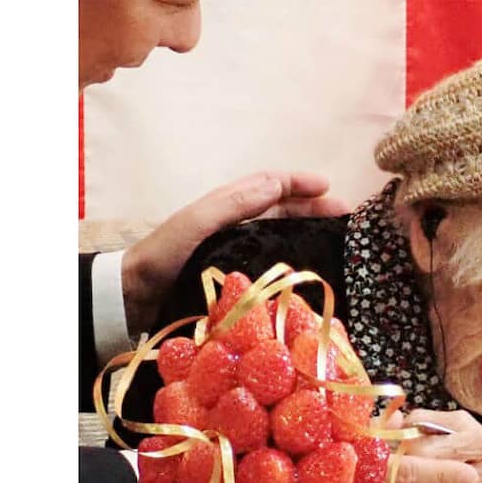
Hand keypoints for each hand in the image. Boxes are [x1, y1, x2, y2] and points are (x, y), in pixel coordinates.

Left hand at [121, 171, 350, 333]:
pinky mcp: (239, 277)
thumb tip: (276, 184)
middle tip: (348, 218)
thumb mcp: (195, 224)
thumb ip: (233, 204)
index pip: (271, 185)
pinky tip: (313, 270)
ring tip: (339, 241)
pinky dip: (296, 259)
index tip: (330, 189)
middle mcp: (236, 225)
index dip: (301, 184)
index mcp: (227, 206)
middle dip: (316, 208)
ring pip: (283, 235)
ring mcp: (238, 251)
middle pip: (284, 210)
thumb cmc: (161, 257)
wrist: (133, 298)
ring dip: (311, 232)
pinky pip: (274, 262)